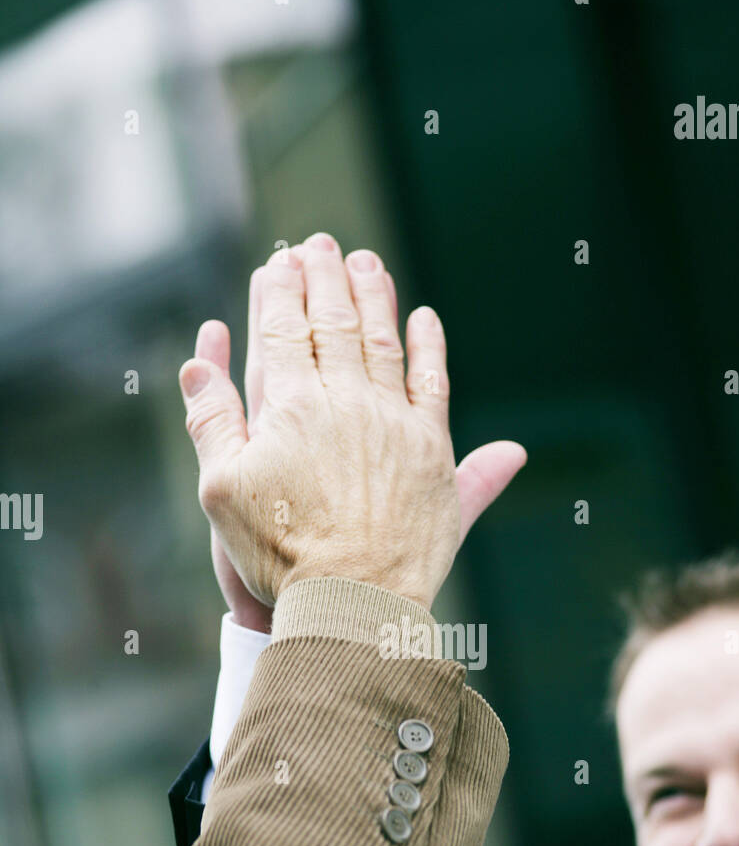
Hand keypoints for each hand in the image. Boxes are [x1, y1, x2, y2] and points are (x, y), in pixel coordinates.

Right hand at [179, 233, 525, 610]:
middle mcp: (346, 402)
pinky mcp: (432, 450)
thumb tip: (198, 360)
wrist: (354, 602)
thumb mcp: (221, 490)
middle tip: (321, 243)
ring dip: (374, 295)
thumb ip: (211, 420)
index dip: (281, 293)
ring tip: (366, 262)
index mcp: (292, 407)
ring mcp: (393, 422)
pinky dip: (429, 347)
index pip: (283, 331)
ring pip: (383, 340)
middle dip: (325, 277)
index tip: (281, 262)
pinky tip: (424, 319)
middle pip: (334, 322)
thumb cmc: (279, 554)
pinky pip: (433, 383)